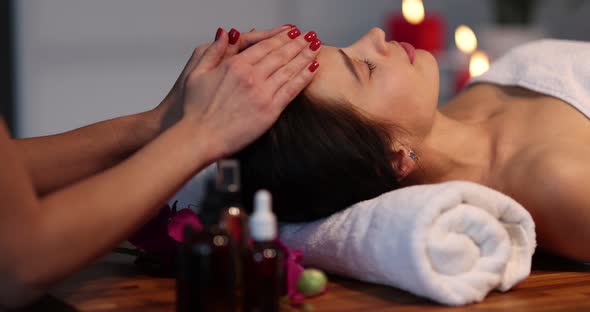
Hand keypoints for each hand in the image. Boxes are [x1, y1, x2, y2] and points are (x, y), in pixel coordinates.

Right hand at [180, 26, 320, 159]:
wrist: (199, 137)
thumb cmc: (194, 110)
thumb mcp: (196, 73)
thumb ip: (213, 51)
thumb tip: (224, 33)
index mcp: (234, 65)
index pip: (264, 45)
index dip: (281, 36)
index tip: (292, 31)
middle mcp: (251, 76)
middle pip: (280, 54)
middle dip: (298, 43)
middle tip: (310, 36)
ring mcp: (262, 93)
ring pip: (289, 69)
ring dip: (305, 56)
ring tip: (316, 47)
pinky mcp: (269, 111)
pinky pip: (291, 90)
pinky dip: (304, 78)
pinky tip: (313, 69)